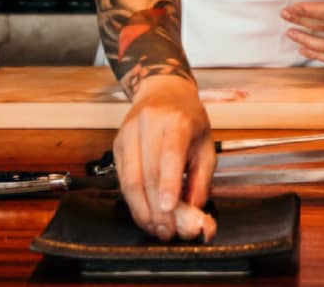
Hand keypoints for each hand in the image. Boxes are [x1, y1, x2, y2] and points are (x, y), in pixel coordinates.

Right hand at [113, 76, 216, 240]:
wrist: (163, 91)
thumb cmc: (188, 118)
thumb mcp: (206, 144)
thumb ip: (202, 179)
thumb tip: (194, 210)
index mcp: (176, 120)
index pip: (169, 154)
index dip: (168, 183)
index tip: (169, 208)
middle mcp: (148, 124)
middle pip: (147, 173)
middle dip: (156, 208)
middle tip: (168, 231)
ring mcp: (128, 134)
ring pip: (129, 180)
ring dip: (142, 210)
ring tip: (156, 228)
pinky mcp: (117, 145)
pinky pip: (122, 180)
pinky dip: (134, 202)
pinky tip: (145, 213)